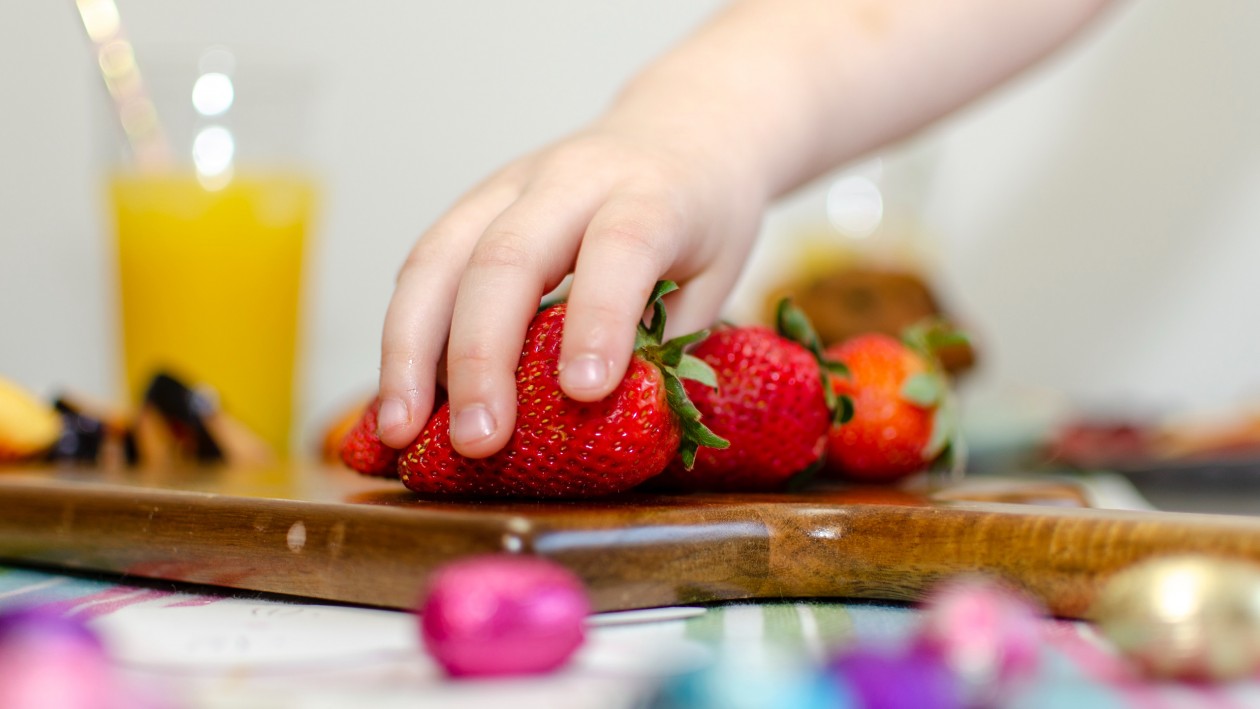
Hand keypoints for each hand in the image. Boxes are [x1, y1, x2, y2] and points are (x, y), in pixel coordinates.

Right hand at [376, 120, 765, 457]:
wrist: (679, 129)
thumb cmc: (701, 215)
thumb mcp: (715, 275)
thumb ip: (665, 341)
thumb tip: (604, 421)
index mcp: (650, 193)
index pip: (619, 248)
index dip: (598, 318)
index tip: (585, 392)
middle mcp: (571, 179)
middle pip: (507, 255)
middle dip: (481, 355)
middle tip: (477, 440)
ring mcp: (510, 185)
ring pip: (440, 256)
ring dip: (410, 350)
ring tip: (397, 428)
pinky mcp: (473, 203)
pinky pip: (424, 264)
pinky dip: (406, 333)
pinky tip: (399, 393)